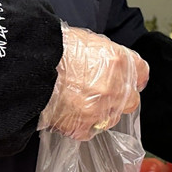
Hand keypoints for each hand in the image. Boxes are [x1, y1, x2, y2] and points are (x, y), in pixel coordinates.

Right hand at [38, 24, 148, 140]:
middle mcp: (115, 87)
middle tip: (101, 94)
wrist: (29, 67)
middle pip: (132, 100)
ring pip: (111, 119)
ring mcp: (101, 110)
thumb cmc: (53, 48)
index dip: (134, 77)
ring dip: (99, 114)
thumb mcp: (86, 40)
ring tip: (78, 103)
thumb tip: (107, 63)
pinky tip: (66, 114)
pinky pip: (89, 131)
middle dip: (120, 98)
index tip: (130, 81)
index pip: (141, 73)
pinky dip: (79, 126)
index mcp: (119, 61)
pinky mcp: (83, 127)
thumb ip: (105, 55)